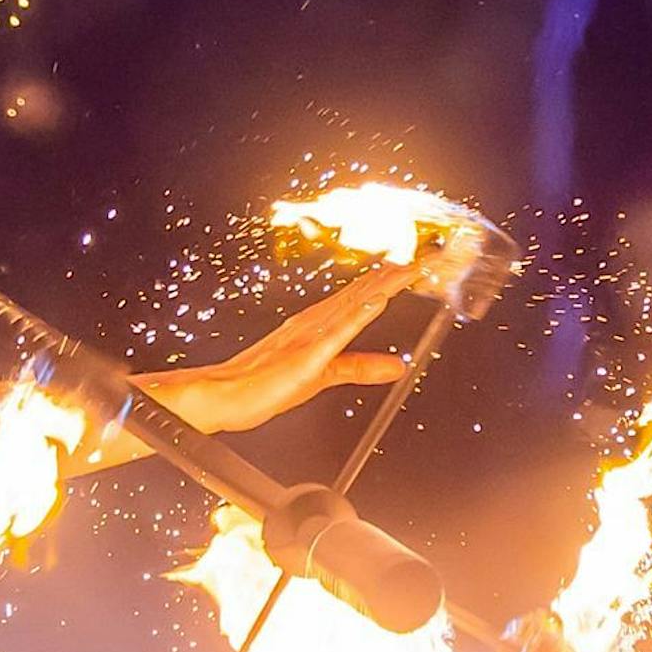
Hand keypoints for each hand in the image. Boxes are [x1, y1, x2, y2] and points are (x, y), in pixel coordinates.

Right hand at [182, 260, 419, 434]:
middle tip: (430, 255)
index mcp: (317, 324)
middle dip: (398, 273)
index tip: (419, 265)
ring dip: (385, 284)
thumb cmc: (261, 385)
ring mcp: (310, 334)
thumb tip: (397, 366)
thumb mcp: (324, 376)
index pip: (363, 296)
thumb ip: (360, 367)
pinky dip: (359, 313)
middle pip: (364, 291)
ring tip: (413, 267)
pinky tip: (379, 300)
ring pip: (355, 302)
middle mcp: (315, 320)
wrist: (222, 395)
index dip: (392, 279)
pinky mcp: (307, 354)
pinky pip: (337, 330)